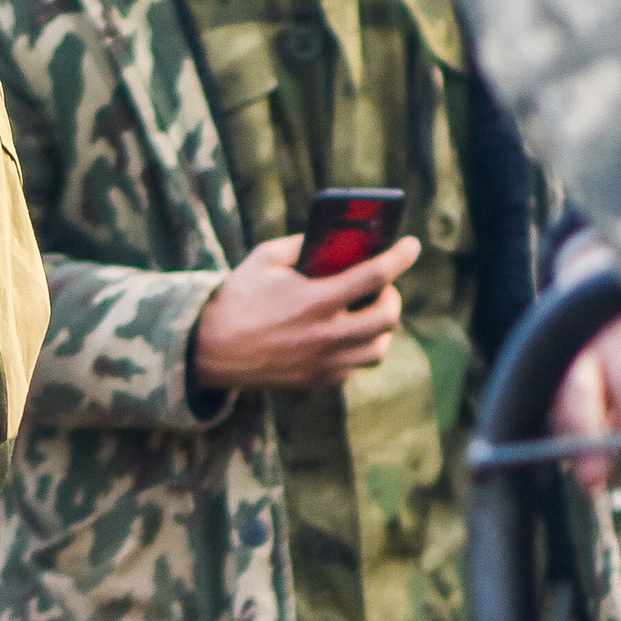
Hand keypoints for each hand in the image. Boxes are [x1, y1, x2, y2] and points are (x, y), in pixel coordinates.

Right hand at [189, 233, 422, 395]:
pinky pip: (354, 366)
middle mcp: (325, 335)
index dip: (400, 257)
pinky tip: (340, 336)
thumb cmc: (236, 298)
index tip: (412, 246)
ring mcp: (324, 363)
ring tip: (365, 314)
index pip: (376, 276)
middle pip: (388, 317)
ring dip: (379, 328)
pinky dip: (355, 349)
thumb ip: (303, 245)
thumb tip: (337, 238)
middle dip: (392, 296)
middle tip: (381, 288)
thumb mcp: (265, 259)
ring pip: (379, 348)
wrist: (208, 350)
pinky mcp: (317, 381)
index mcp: (314, 300)